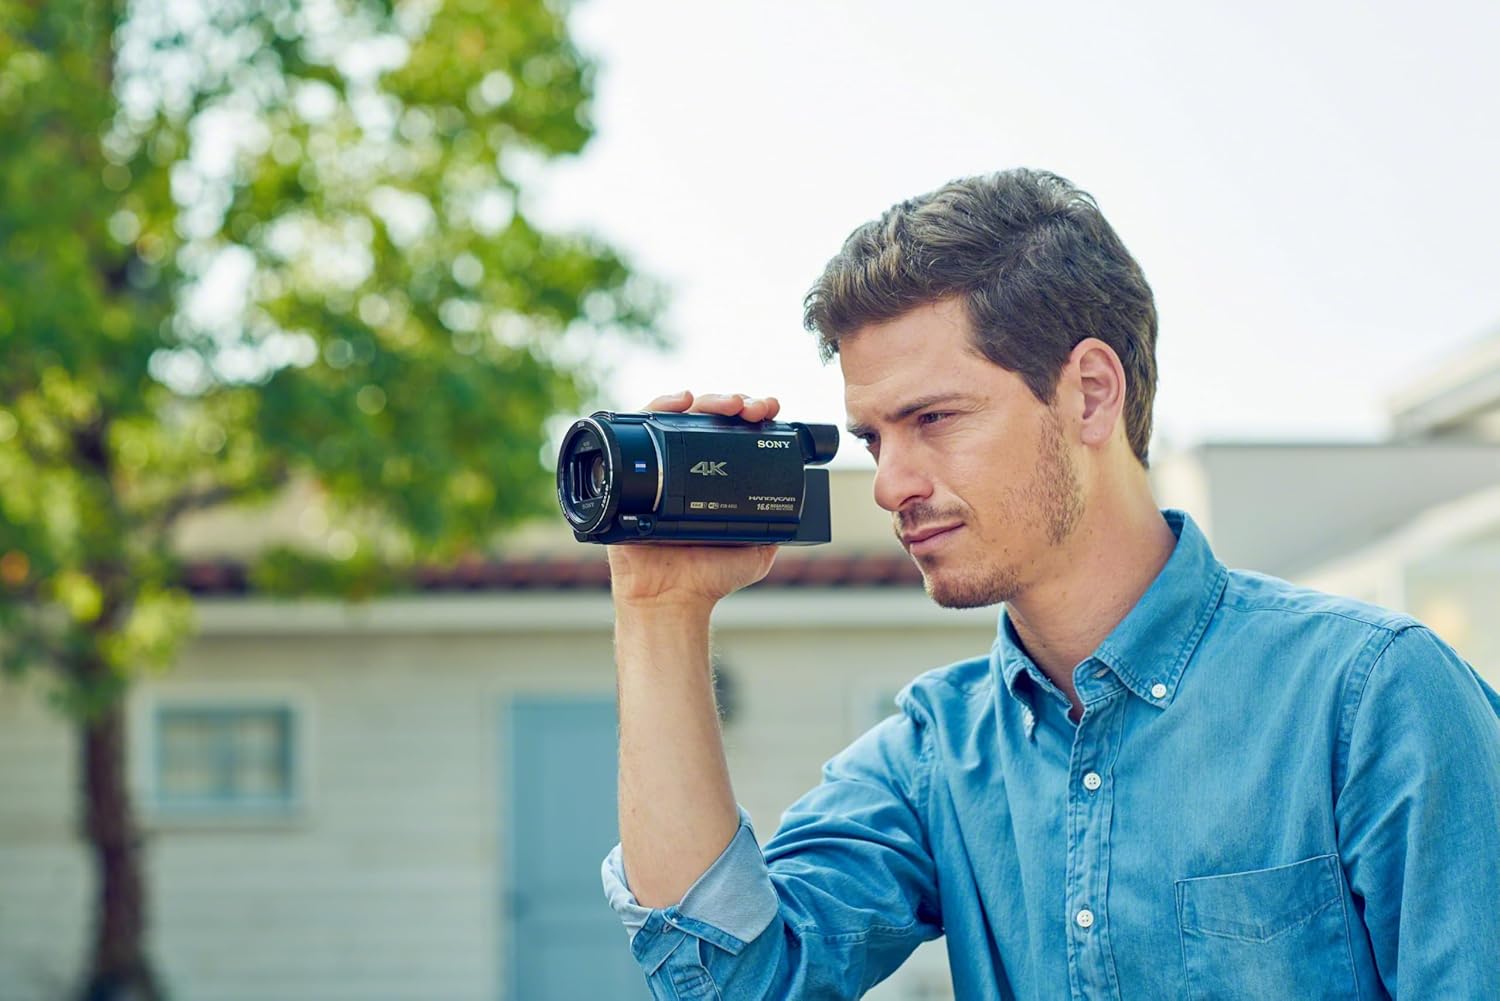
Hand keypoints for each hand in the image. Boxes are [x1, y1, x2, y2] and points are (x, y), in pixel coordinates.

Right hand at [605, 391, 781, 611]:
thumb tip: (807, 505)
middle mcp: (687, 468)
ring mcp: (660, 466)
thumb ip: (776, 528)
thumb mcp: (757, 551)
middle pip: (709, 419)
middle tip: (753, 408)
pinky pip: (641, 429)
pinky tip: (682, 401)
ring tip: (729, 403)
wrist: (671, 598)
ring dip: (707, 401)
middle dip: (735, 403)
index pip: (733, 434)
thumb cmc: (709, 578)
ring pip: (681, 417)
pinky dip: (661, 407)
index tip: (770, 411)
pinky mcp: (633, 470)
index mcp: (715, 479)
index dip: (751, 416)